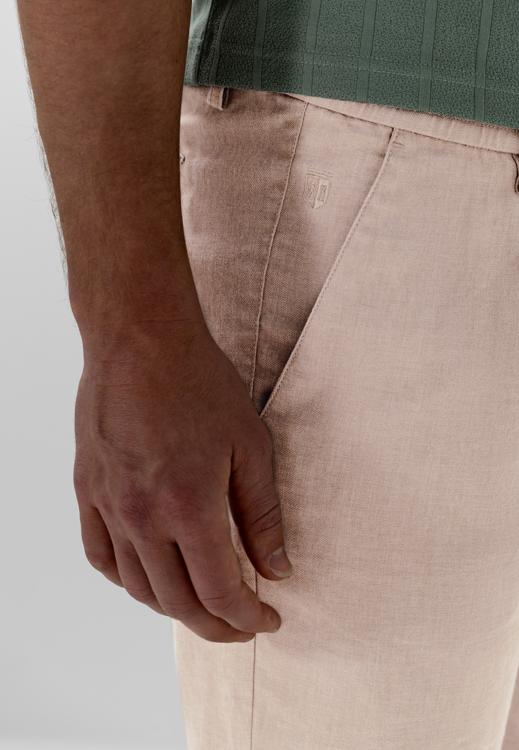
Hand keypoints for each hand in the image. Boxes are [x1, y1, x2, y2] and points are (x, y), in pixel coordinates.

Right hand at [73, 320, 291, 642]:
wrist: (142, 342)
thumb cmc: (201, 384)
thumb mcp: (251, 446)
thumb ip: (263, 515)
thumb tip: (277, 568)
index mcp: (190, 507)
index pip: (220, 591)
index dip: (247, 617)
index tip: (267, 619)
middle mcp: (144, 518)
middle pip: (177, 601)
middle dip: (215, 625)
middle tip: (240, 626)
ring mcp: (110, 506)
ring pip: (138, 587)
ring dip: (173, 607)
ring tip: (201, 605)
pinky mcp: (88, 490)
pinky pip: (100, 555)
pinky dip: (126, 580)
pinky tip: (147, 578)